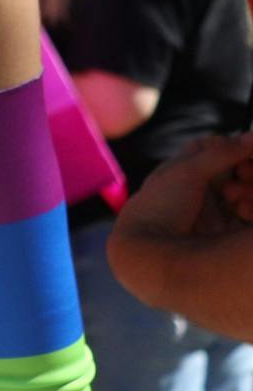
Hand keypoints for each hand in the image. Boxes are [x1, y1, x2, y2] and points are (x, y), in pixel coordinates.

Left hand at [108, 131, 252, 303]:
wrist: (148, 254)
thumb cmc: (159, 206)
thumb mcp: (186, 172)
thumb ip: (220, 153)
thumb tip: (251, 136)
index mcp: (186, 167)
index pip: (220, 148)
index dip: (236, 148)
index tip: (248, 151)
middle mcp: (202, 186)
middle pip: (239, 170)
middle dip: (247, 171)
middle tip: (244, 175)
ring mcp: (215, 209)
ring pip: (247, 192)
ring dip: (250, 191)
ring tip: (236, 199)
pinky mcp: (226, 231)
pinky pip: (249, 213)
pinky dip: (251, 208)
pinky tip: (242, 211)